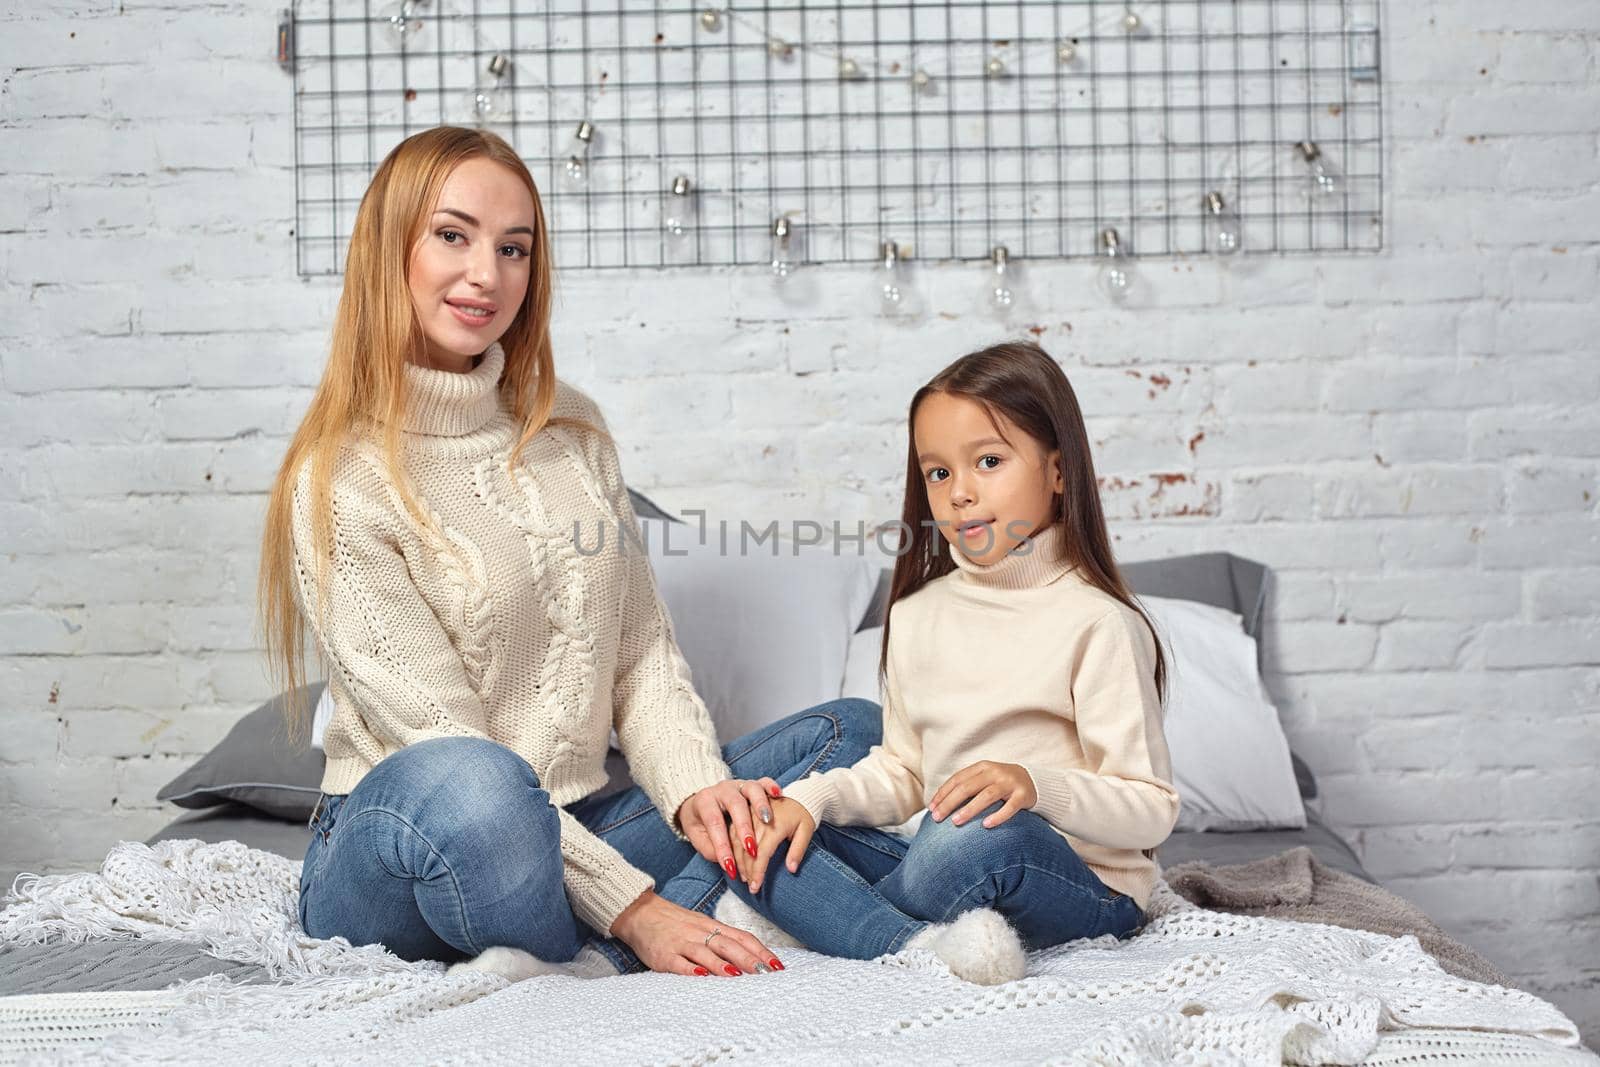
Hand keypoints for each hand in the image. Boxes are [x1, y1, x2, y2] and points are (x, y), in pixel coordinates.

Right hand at [610, 891, 784, 976]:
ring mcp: (682, 943)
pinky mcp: (664, 955)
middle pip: (729, 945)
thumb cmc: (674, 923)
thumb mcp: (701, 926)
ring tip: (741, 976)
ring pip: (706, 953)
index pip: (742, 937)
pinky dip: (692, 970)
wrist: (640, 913)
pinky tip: (702, 977)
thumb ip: (722, 939)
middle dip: (750, 960)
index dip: (761, 951)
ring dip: (724, 965)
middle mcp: (700, 933)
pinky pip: (679, 963)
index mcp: (711, 926)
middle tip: (767, 974)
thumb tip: (750, 956)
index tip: (777, 965)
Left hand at [677, 778, 783, 882]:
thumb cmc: (700, 822)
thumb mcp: (697, 836)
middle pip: (735, 804)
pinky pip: (764, 781)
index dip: (722, 846)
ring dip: (761, 805)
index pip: (713, 823)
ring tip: (768, 821)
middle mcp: (723, 790)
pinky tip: (778, 795)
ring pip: (752, 789)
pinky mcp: (752, 785)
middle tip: (751, 848)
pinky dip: (771, 787)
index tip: (730, 866)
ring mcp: (738, 785)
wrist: (700, 801)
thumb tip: (729, 861)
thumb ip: (710, 849)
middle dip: (744, 827)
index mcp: (705, 801)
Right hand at [738, 797, 815, 893]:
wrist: (797, 793)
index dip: (757, 872)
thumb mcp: (807, 830)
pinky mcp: (744, 812)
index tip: (756, 887)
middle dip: (747, 870)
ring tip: (743, 877)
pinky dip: (731, 847)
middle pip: (747, 850)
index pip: (762, 853)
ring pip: (737, 841)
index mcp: (775, 825)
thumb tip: (791, 869)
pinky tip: (735, 860)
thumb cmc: (802, 814)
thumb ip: (798, 850)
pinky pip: (732, 831)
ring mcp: (749, 814)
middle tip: (749, 886)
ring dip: (737, 861)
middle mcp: (759, 819)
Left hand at [929, 760, 1037, 828]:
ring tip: (956, 821)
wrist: (1033, 780)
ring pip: (987, 796)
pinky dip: (998, 816)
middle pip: (968, 787)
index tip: (931, 808)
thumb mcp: (983, 779)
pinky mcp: (1023, 795)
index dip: (943, 793)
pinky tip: (986, 825)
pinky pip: (1010, 807)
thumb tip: (938, 804)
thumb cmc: (1000, 783)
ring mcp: (1010, 783)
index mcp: (982, 767)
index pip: (957, 779)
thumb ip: (966, 787)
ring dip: (970, 809)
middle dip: (950, 803)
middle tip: (938, 818)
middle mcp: (995, 772)